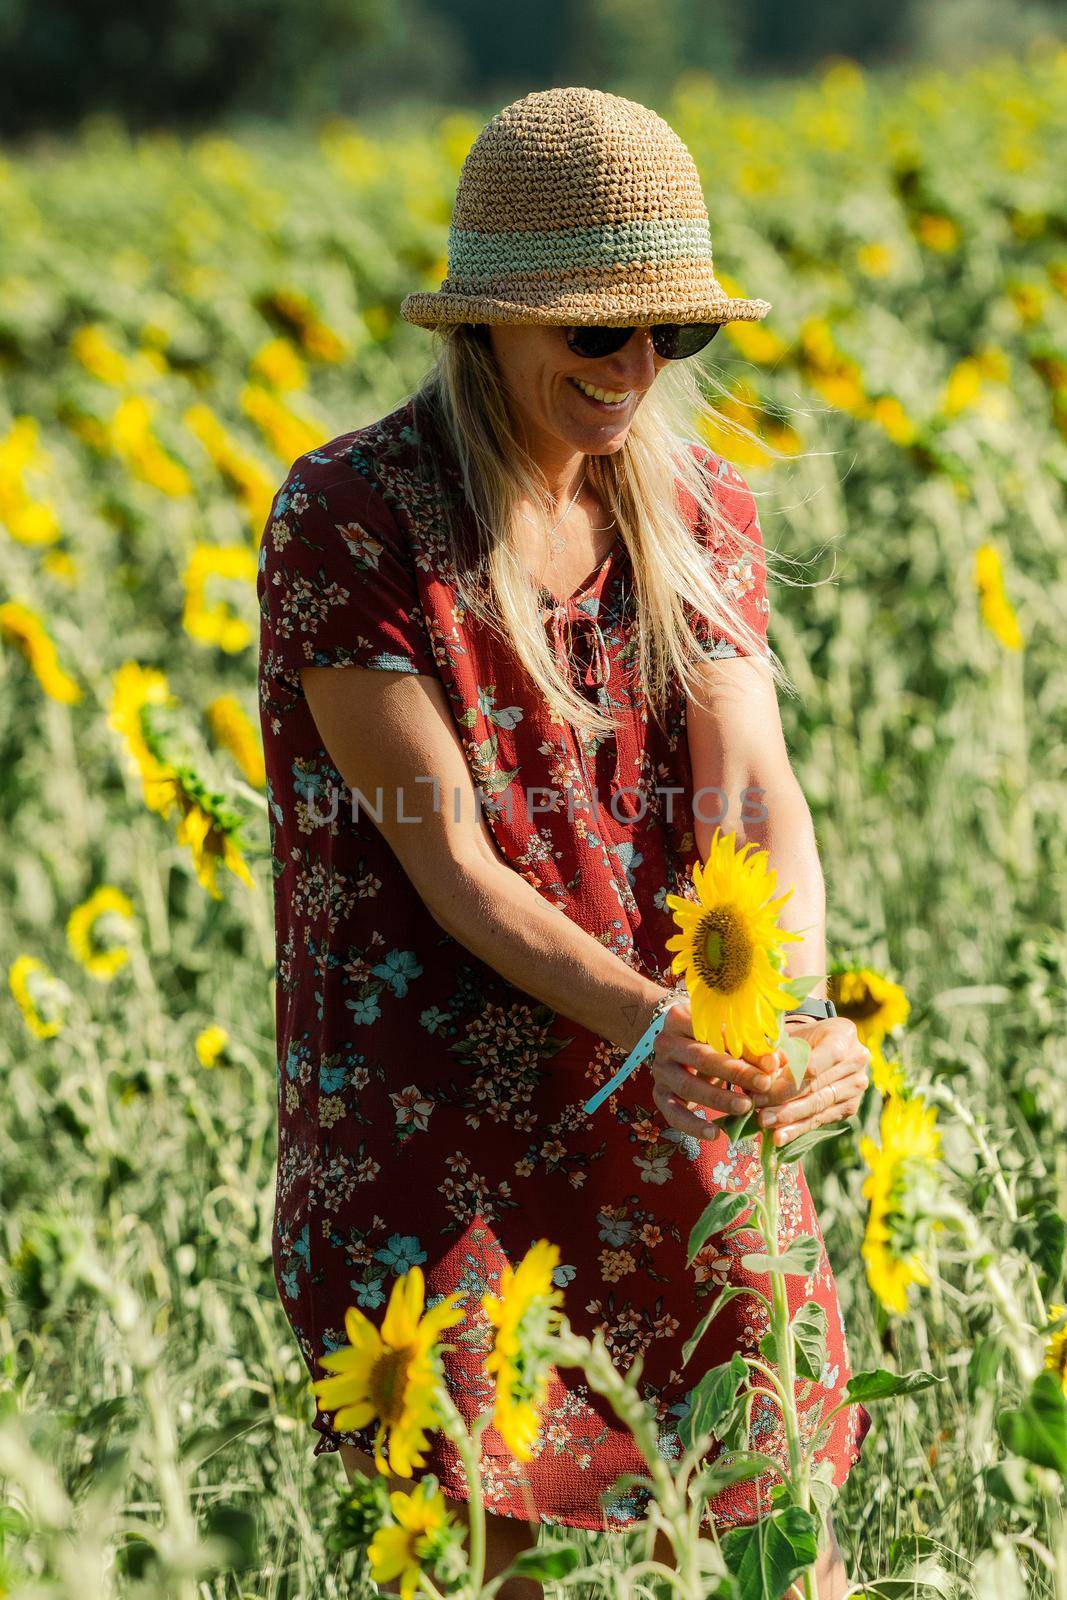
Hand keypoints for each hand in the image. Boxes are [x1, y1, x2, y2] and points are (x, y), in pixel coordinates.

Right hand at [649, 993, 786, 1141]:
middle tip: (763, 1085)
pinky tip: (715, 1134)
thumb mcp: (728, 1034)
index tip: (772, 1063)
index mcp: (681, 1017)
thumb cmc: (711, 1036)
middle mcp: (666, 1042)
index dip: (744, 1047)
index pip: (714, 1031)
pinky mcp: (658, 1094)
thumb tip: (774, 1062)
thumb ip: (751, 1046)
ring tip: (746, 1107)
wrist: (675, 1043)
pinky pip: (673, 1113)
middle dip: (735, 1072)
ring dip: (719, 1099)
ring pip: (688, 1086)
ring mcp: (660, 1069)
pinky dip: (693, 1126)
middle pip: (701, 1057)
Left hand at [750, 1014, 870, 1147]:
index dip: (794, 1075)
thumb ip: (777, 1050)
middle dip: (784, 1099)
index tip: (766, 1086)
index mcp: (843, 1035)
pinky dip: (798, 1128)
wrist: (820, 1047)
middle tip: (759, 1109)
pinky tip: (779, 1136)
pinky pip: (822, 1119)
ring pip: (819, 1105)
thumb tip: (765, 1069)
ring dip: (789, 1117)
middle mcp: (857, 1060)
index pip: (821, 1058)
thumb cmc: (800, 1038)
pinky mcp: (851, 1107)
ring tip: (765, 1123)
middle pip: (817, 1085)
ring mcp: (857, 1086)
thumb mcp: (788, 1035)